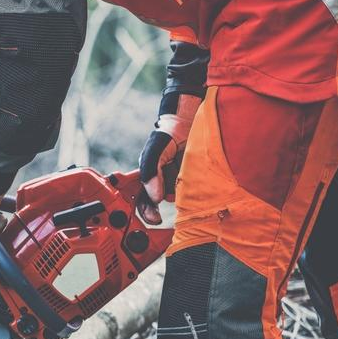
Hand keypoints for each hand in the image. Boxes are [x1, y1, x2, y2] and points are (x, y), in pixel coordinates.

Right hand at [138, 92, 200, 224]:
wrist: (188, 119)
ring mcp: (177, 183)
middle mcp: (161, 182)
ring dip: (180, 201)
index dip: (145, 212)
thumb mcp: (155, 149)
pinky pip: (193, 194)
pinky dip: (194, 195)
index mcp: (148, 177)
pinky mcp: (193, 181)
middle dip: (160, 211)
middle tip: (162, 217)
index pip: (142, 200)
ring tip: (184, 193)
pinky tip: (196, 189)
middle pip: (159, 205)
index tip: (154, 219)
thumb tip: (154, 198)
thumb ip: (150, 171)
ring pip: (177, 201)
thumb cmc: (168, 133)